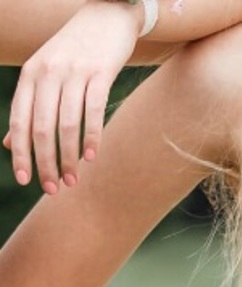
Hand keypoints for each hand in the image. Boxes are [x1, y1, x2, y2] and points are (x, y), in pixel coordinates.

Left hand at [3, 1, 144, 193]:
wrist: (106, 15)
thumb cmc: (76, 51)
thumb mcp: (45, 75)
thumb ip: (28, 108)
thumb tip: (10, 144)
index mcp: (30, 75)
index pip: (19, 121)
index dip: (21, 153)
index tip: (25, 180)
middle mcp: (47, 73)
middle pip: (42, 127)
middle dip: (46, 162)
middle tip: (52, 189)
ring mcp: (73, 72)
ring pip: (67, 124)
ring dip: (69, 158)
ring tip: (73, 181)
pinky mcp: (100, 73)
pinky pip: (93, 111)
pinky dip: (92, 137)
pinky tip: (91, 158)